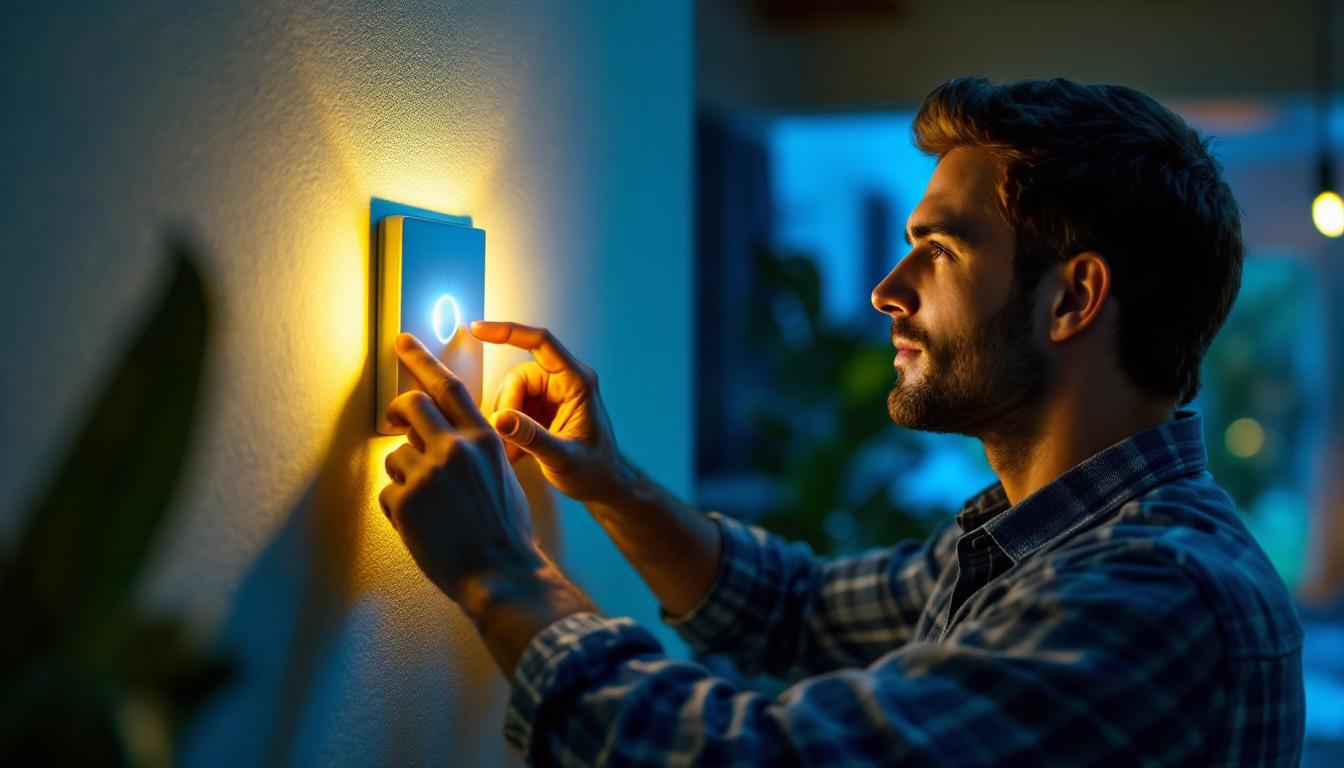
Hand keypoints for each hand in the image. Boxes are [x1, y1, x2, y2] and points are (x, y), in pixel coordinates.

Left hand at [378, 333, 544, 604]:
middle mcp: (455, 448)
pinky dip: (398, 510)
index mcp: (483, 438)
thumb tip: (441, 435)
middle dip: (397, 411)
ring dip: (404, 477)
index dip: (422, 359)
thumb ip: (473, 447)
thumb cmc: (505, 528)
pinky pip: (387, 492)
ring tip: (430, 507)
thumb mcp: (502, 473)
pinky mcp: (406, 501)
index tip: (403, 341)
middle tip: (395, 422)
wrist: (501, 572)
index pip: (448, 386)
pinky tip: (422, 527)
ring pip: (396, 456)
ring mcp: (428, 474)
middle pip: (410, 406)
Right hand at [471, 321, 628, 503]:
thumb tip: (500, 419)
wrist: (604, 485)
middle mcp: (565, 381)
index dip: (508, 332)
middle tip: (508, 444)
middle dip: (507, 409)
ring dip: (507, 421)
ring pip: (512, 392)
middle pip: (518, 376)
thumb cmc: (594, 471)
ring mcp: (553, 393)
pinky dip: (510, 428)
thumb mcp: (563, 458)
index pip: (541, 343)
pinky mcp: (543, 407)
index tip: (478, 329)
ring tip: (515, 452)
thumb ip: (532, 438)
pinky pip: (514, 406)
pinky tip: (518, 451)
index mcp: (577, 382)